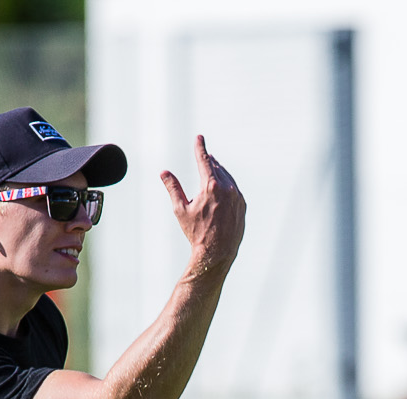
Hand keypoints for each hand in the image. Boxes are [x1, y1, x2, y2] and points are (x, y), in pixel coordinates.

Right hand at [161, 135, 245, 268]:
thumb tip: (164, 173)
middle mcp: (227, 189)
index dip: (200, 147)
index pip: (204, 160)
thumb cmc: (196, 233)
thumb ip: (173, 188)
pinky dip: (226, 184)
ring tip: (212, 168)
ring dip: (218, 171)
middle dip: (209, 160)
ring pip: (227, 177)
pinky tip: (222, 186)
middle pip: (216, 167)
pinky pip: (234, 189)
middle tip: (205, 155)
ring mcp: (237, 197)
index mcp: (210, 186)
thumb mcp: (181, 209)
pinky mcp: (242, 206)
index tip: (199, 137)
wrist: (217, 253)